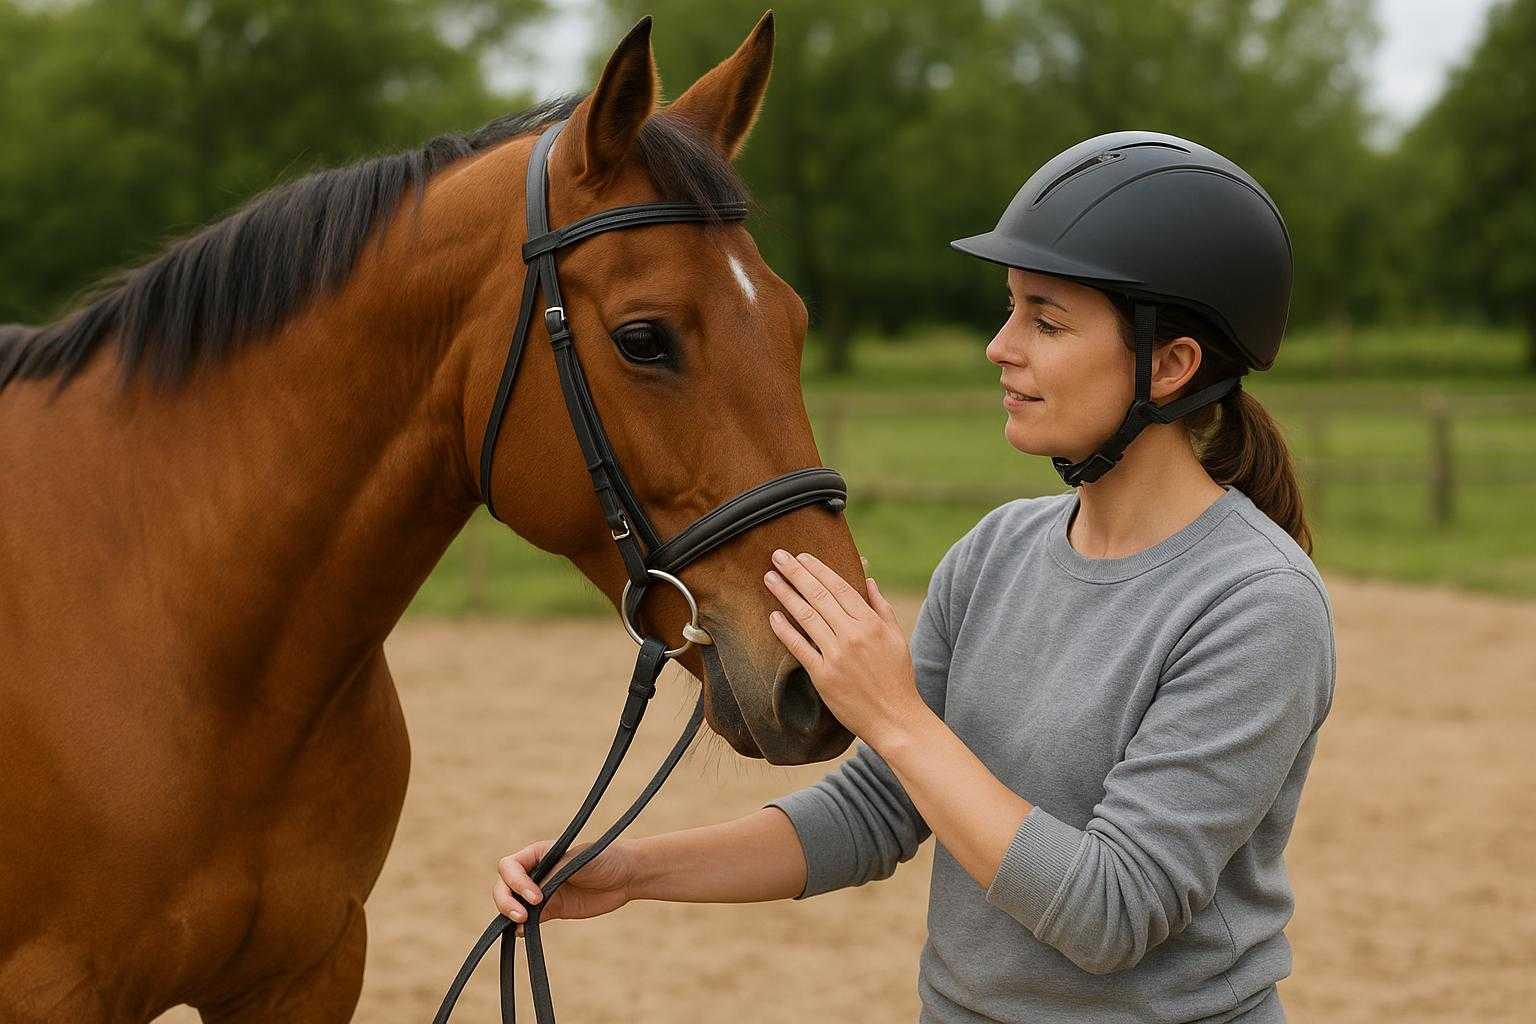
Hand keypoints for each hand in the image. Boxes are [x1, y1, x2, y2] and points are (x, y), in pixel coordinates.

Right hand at [492, 838, 638, 934]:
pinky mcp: (552, 910)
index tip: (537, 896)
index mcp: (538, 854)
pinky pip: (528, 921)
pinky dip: (521, 928)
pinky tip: (524, 933)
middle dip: (506, 901)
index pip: (510, 867)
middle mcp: (536, 872)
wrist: (627, 875)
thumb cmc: (604, 858)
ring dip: (510, 914)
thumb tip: (533, 899)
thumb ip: (555, 875)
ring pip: (512, 904)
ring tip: (522, 925)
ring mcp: (542, 893)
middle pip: (504, 886)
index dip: (516, 882)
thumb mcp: (578, 861)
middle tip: (521, 916)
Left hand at [763, 549, 923, 747]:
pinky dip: (785, 631)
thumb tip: (868, 580)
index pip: (840, 588)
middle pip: (819, 596)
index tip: (802, 556)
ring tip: (769, 578)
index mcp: (871, 623)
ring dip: (785, 595)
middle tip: (777, 556)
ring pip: (806, 617)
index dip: (819, 570)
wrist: (895, 719)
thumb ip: (881, 607)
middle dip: (796, 573)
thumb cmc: (897, 678)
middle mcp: (853, 635)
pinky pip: (799, 648)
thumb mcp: (896, 638)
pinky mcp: (823, 676)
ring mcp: (837, 655)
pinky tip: (773, 616)